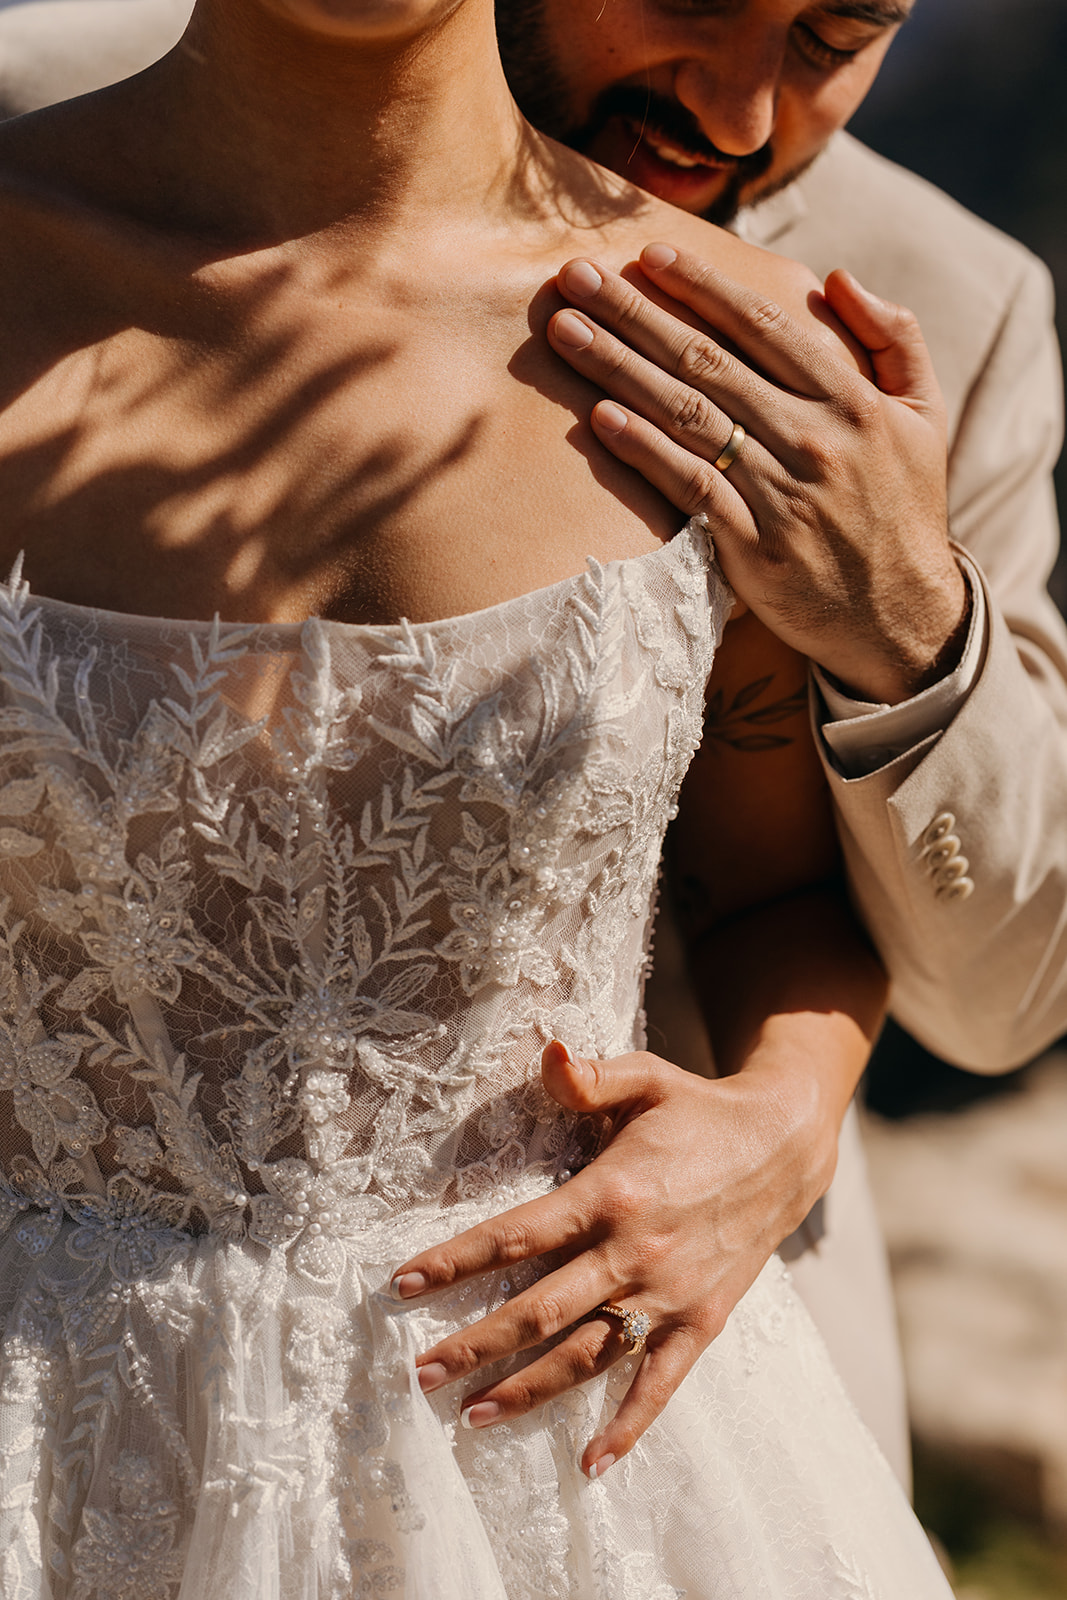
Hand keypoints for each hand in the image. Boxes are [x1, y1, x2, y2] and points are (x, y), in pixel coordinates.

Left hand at [391, 1039, 835, 1476]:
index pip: (517, 1235)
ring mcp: (669, 1293)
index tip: (403, 1284)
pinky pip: (660, 1383)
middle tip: (420, 1374)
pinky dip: (628, 1426)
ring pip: (587, 1355)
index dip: (456, 1261)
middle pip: (539, 1310)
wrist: (786, 1146)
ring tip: (472, 1417)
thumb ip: (590, 1075)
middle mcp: (635, 1251)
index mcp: (611, 1192)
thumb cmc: (698, 1109)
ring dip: (528, 1390)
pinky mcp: (702, 1320)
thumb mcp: (646, 1077)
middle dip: (474, 1344)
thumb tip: (546, 1050)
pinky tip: (591, 1464)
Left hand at [546, 246, 968, 704]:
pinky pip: (690, 489)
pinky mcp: (753, 549)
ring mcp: (781, 495)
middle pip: (708, 361)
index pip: (764, 327)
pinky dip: (645, 451)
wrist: (902, 618)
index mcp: (852, 401)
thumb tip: (838, 277)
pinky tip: (600, 418)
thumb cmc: (904, 509)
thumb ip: (895, 338)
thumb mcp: (926, 415)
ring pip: (687, 416)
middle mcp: (813, 440)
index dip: (702, 286)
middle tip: (575, 275)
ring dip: (619, 369)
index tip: (648, 254)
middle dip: (635, 312)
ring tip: (566, 331)